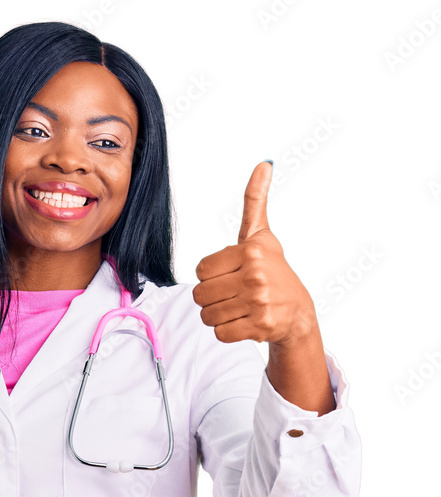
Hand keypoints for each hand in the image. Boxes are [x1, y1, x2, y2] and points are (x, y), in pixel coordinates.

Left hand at [192, 160, 319, 346]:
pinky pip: (219, 333)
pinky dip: (227, 331)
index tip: (230, 275)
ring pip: (207, 315)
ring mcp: (259, 302)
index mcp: (250, 251)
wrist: (297, 311)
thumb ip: (255, 201)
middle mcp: (255, 275)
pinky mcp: (260, 327)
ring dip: (217, 316)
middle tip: (232, 295)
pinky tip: (244, 322)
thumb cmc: (273, 271)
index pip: (200, 270)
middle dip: (211, 298)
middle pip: (199, 294)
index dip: (211, 276)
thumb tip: (263, 163)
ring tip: (238, 308)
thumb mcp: (261, 236)